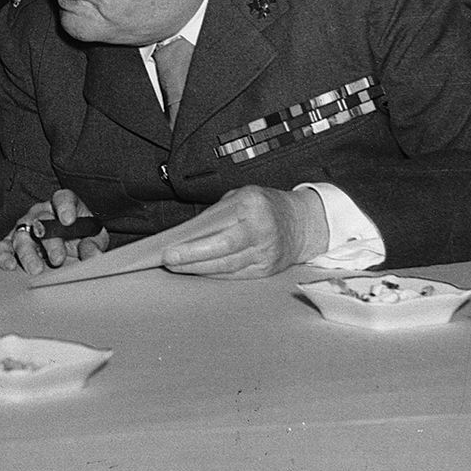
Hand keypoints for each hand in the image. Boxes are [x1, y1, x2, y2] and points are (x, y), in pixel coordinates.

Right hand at [0, 189, 108, 274]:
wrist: (69, 246)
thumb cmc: (81, 237)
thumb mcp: (94, 239)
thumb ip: (93, 245)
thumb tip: (93, 255)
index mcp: (63, 204)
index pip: (63, 198)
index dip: (65, 207)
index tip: (69, 220)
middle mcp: (41, 213)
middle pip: (42, 220)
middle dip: (50, 241)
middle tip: (58, 259)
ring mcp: (24, 227)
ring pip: (22, 236)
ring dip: (28, 253)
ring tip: (36, 269)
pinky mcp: (11, 242)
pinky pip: (3, 246)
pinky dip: (4, 255)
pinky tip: (10, 266)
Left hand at [160, 186, 328, 277]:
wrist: (302, 222)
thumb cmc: (265, 206)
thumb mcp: (241, 196)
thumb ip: (216, 213)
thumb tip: (186, 233)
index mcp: (253, 206)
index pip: (218, 228)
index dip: (193, 242)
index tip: (170, 248)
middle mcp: (262, 230)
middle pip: (222, 250)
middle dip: (192, 257)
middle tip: (168, 260)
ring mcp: (267, 252)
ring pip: (227, 266)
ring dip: (199, 268)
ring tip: (177, 266)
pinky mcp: (268, 269)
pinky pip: (236, 274)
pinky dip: (215, 274)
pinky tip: (198, 271)